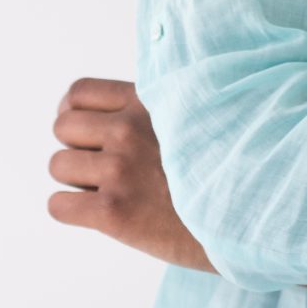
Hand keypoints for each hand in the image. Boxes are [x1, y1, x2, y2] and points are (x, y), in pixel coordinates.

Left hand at [47, 76, 214, 273]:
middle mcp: (129, 129)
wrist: (248, 215)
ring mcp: (119, 169)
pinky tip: (99, 213)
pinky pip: (58, 205)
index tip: (87, 131)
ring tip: (107, 189)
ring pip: (58, 165)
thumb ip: (158, 107)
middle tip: (100, 164)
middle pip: (62, 127)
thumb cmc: (225, 167)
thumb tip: (121, 112)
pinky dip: (72, 209)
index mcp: (147, 102)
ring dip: (77, 179)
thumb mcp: (196, 114)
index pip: (79, 92)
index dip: (75, 113)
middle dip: (76, 146)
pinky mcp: (113, 211)